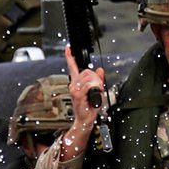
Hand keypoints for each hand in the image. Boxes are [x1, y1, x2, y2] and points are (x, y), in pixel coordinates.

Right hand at [60, 45, 105, 159]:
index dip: (70, 57)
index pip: (72, 67)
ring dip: (96, 84)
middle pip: (87, 71)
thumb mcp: (96, 91)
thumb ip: (97, 79)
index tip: (68, 49)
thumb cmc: (89, 107)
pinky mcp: (77, 94)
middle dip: (96, 77)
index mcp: (76, 83)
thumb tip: (100, 70)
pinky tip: (94, 94)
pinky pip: (88, 85)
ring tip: (96, 92)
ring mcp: (74, 89)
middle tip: (98, 87)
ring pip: (89, 77)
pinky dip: (94, 88)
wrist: (85, 119)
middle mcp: (73, 85)